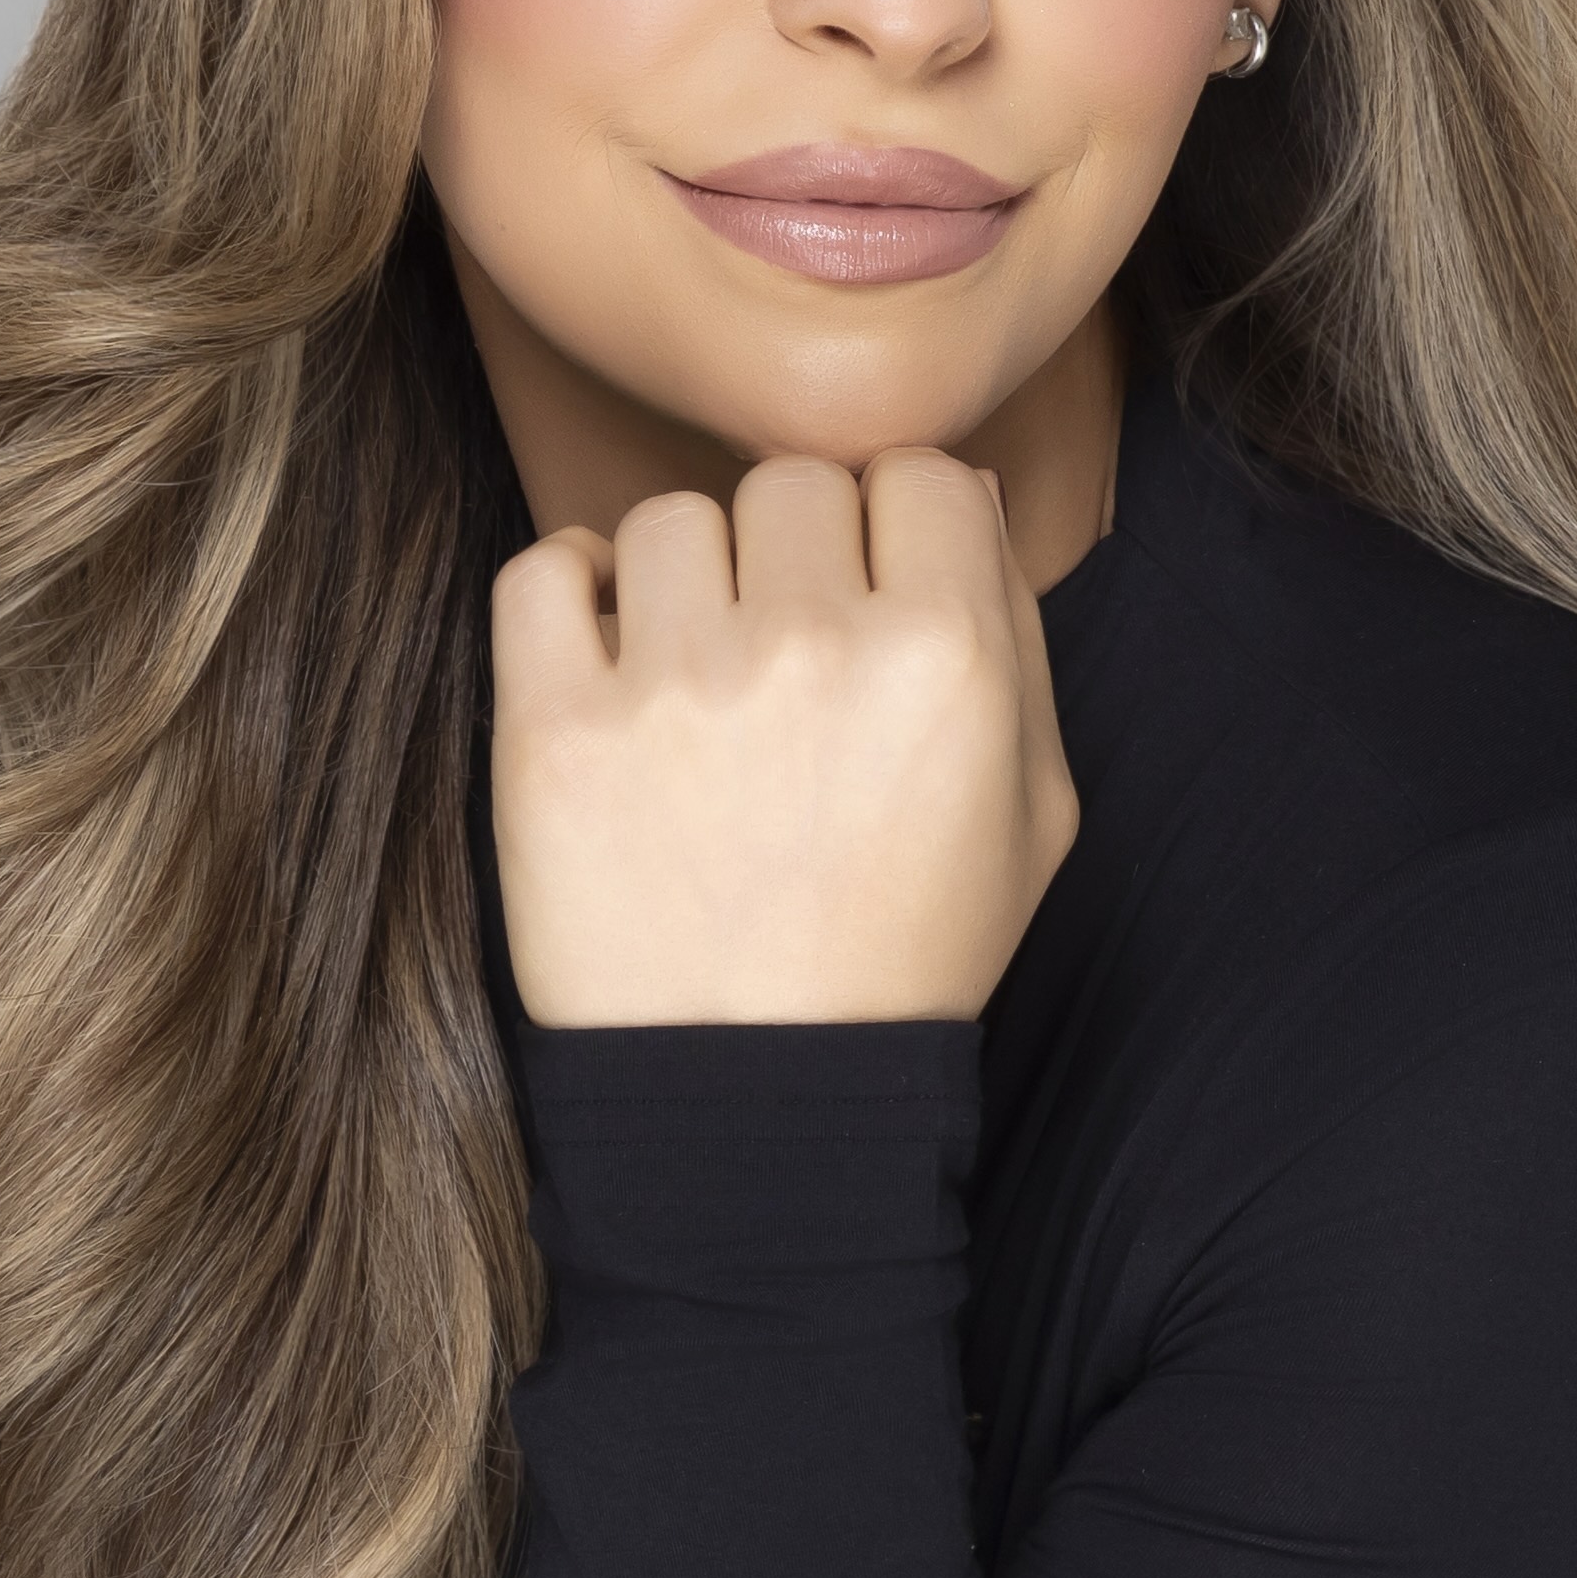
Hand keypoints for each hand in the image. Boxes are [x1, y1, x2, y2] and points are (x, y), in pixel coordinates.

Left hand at [487, 449, 1079, 1027]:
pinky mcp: (555, 730)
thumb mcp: (1033, 813)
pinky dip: (570, 591)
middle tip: (782, 660)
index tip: (869, 598)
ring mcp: (674, 685)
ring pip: (670, 519)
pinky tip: (605, 650)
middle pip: (791, 485)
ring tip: (695, 681)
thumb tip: (953, 490)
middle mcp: (813, 648)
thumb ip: (1014, 638)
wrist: (760, 1104)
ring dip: (684, 582)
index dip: (893, 531)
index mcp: (946, 656)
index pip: (914, 473)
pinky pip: (543, 572)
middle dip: (792, 556)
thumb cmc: (906, 955)